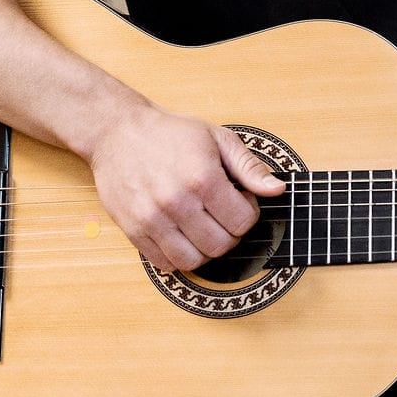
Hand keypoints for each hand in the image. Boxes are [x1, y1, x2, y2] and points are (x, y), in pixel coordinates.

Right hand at [85, 100, 285, 273]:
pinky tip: (183, 235)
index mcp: (202, 178)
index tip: (239, 198)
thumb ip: (249, 167)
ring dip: (206, 250)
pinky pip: (164, 264)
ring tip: (204, 226)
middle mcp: (177, 203)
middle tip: (223, 213)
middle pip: (221, 246)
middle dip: (231, 233)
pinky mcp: (133, 231)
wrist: (118, 132)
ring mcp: (152, 220)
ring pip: (193, 261)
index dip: (249, 212)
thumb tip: (277, 190)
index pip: (243, 222)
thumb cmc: (170, 133)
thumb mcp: (217, 138)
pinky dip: (179, 257)